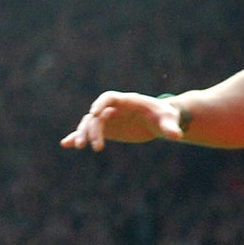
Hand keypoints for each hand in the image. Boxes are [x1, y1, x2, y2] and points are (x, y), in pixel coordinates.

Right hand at [61, 91, 185, 150]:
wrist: (161, 121)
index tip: (94, 113)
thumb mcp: (169, 121)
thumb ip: (171, 127)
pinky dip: (78, 136)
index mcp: (128, 101)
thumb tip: (177, 136)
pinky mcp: (107, 129)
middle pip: (97, 115)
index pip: (109, 98)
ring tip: (79, 146)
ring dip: (83, 133)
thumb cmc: (167, 116)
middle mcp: (114, 108)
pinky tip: (66, 144)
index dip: (100, 104)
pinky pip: (90, 132)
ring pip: (90, 124)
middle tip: (92, 145)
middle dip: (92, 128)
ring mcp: (109, 118)